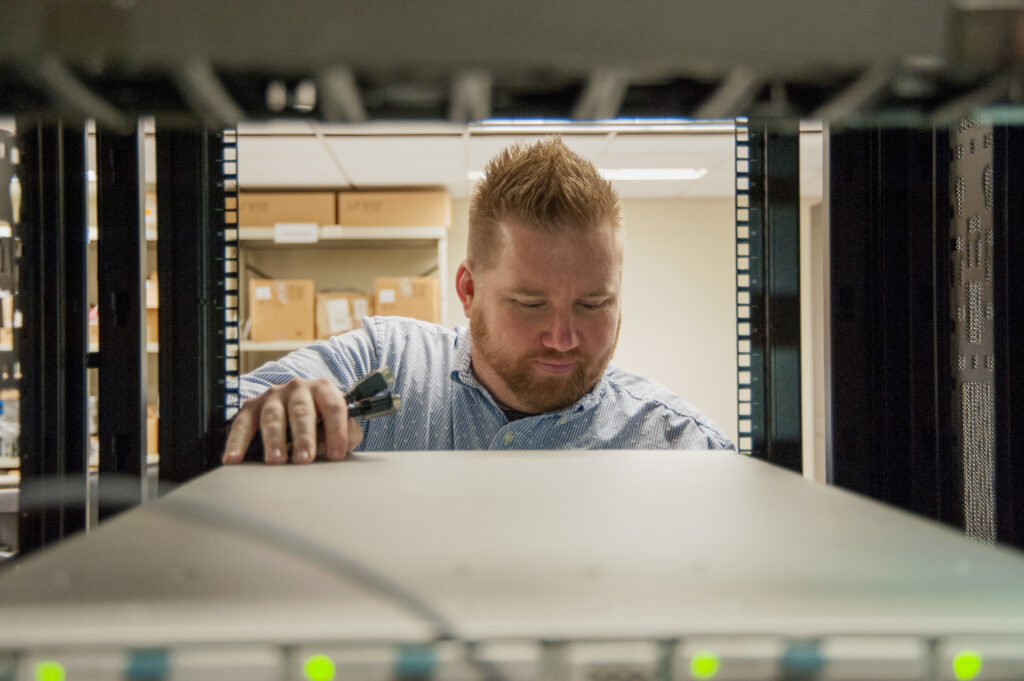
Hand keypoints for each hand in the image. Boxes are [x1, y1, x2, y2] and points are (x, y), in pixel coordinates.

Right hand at [221, 377, 362, 464]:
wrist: (297, 401)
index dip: (336, 431)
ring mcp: (273, 396)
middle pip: (301, 411)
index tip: (336, 454)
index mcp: (323, 389)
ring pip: (273, 416)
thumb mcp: (339, 422)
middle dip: (303, 437)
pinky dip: (237, 442)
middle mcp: (297, 389)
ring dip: (274, 440)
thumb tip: (335, 448)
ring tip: (276, 460)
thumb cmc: (321, 418)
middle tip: (304, 459)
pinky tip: (234, 458)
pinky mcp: (251, 407)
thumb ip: (346, 434)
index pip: (333, 407)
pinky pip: (242, 424)